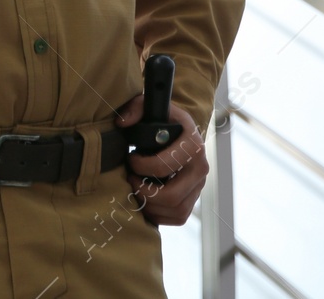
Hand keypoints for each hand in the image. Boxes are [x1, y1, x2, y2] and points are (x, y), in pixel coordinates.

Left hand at [114, 97, 206, 225]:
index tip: (131, 158)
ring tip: (136, 189)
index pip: (165, 165)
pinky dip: (158, 215)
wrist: (179, 131)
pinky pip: (178, 217)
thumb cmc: (162, 120)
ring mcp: (199, 186)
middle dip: (144, 192)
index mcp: (193, 144)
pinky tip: (145, 200)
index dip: (141, 166)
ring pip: (176, 210)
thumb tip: (122, 123)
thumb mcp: (150, 106)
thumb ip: (135, 108)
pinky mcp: (194, 198)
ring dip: (150, 205)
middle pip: (172, 196)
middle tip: (131, 179)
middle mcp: (201, 167)